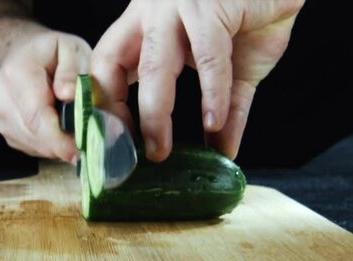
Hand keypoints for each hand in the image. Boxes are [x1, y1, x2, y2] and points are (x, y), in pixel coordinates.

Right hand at [0, 31, 90, 163]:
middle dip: (67, 144)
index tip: (84, 149)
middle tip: (92, 140)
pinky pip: (34, 148)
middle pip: (37, 137)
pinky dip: (52, 145)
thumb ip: (72, 70)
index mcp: (17, 74)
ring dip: (60, 145)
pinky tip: (60, 127)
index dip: (61, 140)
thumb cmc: (51, 52)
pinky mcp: (8, 134)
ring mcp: (2, 120)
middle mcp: (3, 101)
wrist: (21, 56)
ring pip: (37, 147)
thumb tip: (69, 95)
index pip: (37, 117)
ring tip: (76, 126)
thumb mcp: (70, 48)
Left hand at [91, 0, 304, 160]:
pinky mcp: (211, 5)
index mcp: (144, 24)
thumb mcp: (228, 68)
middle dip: (121, 117)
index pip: (104, 64)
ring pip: (154, 66)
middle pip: (116, 67)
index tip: (116, 140)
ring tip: (163, 150)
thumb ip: (223, 108)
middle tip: (137, 154)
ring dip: (156, 114)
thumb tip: (222, 150)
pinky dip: (211, 95)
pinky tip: (215, 122)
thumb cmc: (248, 14)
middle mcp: (152, 12)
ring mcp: (177, 7)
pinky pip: (207, 58)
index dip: (104, 103)